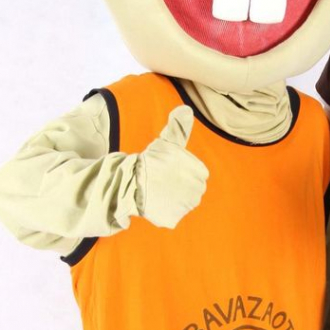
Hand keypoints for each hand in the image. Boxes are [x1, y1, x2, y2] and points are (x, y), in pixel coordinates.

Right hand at [137, 105, 208, 228]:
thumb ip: (179, 127)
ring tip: (156, 191)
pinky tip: (154, 203)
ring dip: (171, 199)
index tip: (168, 169)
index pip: (197, 175)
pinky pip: (171, 216)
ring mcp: (185, 208)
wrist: (129, 182)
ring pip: (181, 204)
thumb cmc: (150, 160)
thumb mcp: (166, 141)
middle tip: (160, 180)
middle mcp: (197, 193)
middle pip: (190, 190)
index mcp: (200, 174)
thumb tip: (186, 109)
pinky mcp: (172, 220)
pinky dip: (163, 212)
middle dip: (177, 186)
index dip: (181, 171)